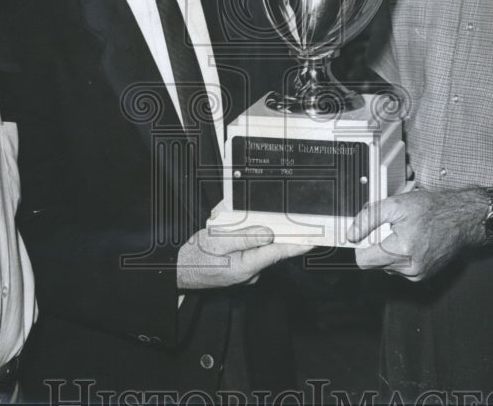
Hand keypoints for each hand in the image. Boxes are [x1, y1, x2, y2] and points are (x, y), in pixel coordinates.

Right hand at [176, 225, 306, 289]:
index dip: (298, 245)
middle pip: (267, 245)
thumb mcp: (216, 242)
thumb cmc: (194, 258)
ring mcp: (245, 271)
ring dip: (242, 232)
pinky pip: (246, 249)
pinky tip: (220, 232)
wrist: (177, 272)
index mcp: (246, 266)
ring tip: (218, 227)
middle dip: (257, 227)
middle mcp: (250, 271)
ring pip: (254, 245)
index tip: (315, 240)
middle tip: (236, 221)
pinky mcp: (240, 268)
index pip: (278, 253)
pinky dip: (237, 238)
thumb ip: (244, 237)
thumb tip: (269, 233)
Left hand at [347, 187, 483, 280]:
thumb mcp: (396, 204)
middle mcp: (410, 268)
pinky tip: (411, 240)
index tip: (366, 234)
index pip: (363, 260)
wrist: (462, 218)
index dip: (361, 244)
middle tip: (391, 228)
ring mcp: (418, 273)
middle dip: (378, 244)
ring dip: (389, 250)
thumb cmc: (434, 210)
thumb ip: (368, 218)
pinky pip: (400, 268)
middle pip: (375, 262)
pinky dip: (400, 255)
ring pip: (387, 266)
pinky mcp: (423, 275)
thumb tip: (352, 234)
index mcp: (402, 251)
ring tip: (403, 232)